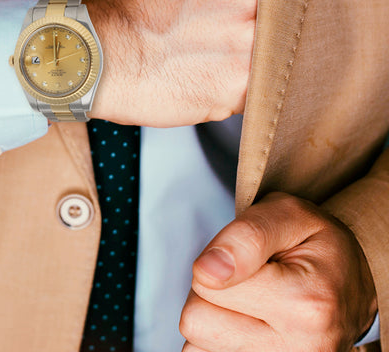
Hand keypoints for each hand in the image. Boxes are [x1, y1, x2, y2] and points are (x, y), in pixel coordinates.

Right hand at [85, 0, 258, 126]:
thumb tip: (268, 4)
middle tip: (227, 44)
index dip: (273, 5)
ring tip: (212, 64)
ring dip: (252, 68)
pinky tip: (207, 82)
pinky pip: (258, 95)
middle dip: (262, 37)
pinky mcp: (238, 88)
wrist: (99, 53)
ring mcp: (248, 44)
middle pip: (287, 23)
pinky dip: (238, 95)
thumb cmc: (135, 17)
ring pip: (274, 62)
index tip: (262, 16)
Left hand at [180, 192, 377, 351]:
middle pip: (196, 322)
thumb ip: (245, 236)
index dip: (217, 260)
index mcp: (306, 305)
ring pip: (198, 344)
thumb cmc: (317, 243)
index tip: (248, 256)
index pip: (205, 284)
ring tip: (251, 301)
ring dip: (216, 318)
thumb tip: (206, 271)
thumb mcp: (289, 214)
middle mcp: (301, 350)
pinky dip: (221, 338)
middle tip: (247, 280)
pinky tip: (249, 323)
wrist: (354, 281)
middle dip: (211, 293)